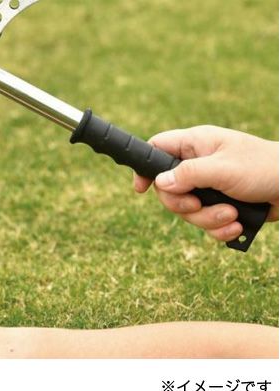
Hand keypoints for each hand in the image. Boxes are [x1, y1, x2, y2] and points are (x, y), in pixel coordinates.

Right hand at [133, 125, 278, 240]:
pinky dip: (220, 229)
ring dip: (208, 219)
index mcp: (197, 145)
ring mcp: (209, 187)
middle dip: (184, 205)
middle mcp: (199, 165)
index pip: (158, 149)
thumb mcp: (223, 168)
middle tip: (199, 205)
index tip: (141, 188)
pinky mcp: (221, 206)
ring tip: (231, 215)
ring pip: (187, 211)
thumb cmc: (265, 167)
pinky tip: (237, 225)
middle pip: (169, 190)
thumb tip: (159, 182)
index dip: (145, 167)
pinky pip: (206, 223)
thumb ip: (188, 174)